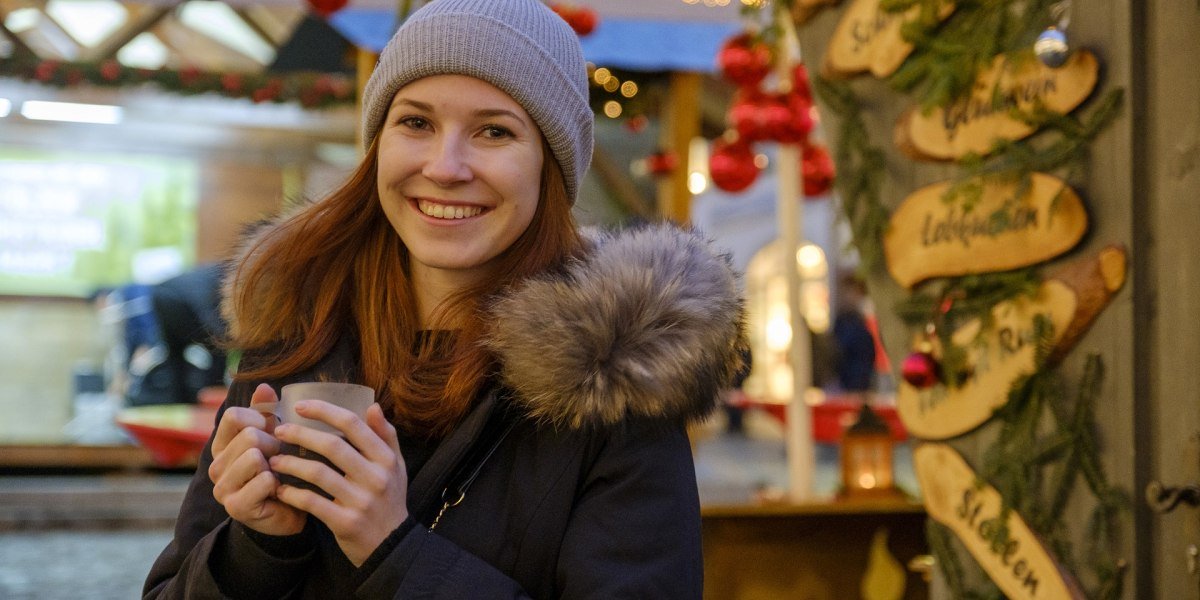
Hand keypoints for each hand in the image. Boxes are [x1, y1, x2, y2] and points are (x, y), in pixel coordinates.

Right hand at [209, 383, 307, 535]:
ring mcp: (223, 489)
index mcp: (222, 446)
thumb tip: (264, 386)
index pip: (234, 415)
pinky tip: (279, 492)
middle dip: (274, 444)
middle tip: (280, 460)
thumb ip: (265, 412)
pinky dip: (279, 483)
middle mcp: (216, 467)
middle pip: (248, 435)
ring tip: (278, 474)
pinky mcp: (236, 507)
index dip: (261, 419)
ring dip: (276, 463)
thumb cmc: (281, 470)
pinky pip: (264, 481)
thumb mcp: (273, 435)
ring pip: (254, 456)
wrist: (290, 511)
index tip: (272, 433)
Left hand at [269, 401, 408, 565]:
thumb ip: (386, 435)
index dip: (324, 411)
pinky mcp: (346, 522)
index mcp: (386, 458)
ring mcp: (361, 500)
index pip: (353, 424)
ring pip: (318, 473)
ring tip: (274, 461)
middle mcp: (375, 477)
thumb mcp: (396, 465)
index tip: (300, 406)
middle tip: (278, 431)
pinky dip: (293, 494)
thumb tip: (372, 406)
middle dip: (300, 434)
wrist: (393, 544)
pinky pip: (313, 503)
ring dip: (291, 464)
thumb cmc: (390, 499)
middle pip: (332, 446)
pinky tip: (281, 489)